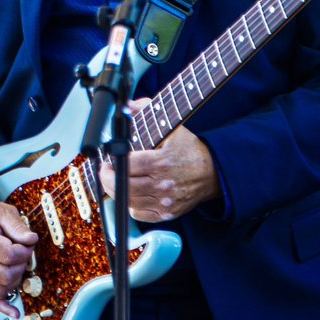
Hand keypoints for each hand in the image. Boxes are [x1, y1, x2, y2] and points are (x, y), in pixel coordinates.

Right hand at [0, 200, 37, 319]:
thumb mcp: (2, 211)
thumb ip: (17, 226)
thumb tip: (31, 240)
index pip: (8, 255)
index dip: (24, 252)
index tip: (28, 244)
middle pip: (6, 274)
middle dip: (22, 265)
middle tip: (23, 254)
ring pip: (1, 289)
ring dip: (15, 280)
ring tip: (17, 265)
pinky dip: (4, 307)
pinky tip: (15, 312)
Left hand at [99, 116, 219, 222]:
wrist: (213, 172)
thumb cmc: (190, 149)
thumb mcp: (173, 125)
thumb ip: (148, 110)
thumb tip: (127, 105)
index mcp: (162, 162)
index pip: (128, 165)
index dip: (113, 163)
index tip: (108, 159)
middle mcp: (163, 184)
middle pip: (125, 186)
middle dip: (108, 178)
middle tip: (106, 171)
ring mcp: (166, 201)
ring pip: (129, 202)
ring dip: (116, 191)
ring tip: (114, 180)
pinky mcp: (168, 213)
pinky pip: (140, 214)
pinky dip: (130, 206)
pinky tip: (128, 194)